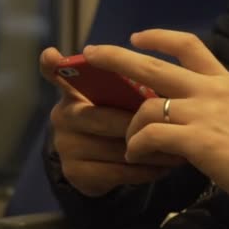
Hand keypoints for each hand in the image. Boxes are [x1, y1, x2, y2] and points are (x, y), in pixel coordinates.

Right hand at [40, 47, 184, 196]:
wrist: (97, 168)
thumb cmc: (115, 123)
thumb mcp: (116, 103)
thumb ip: (123, 90)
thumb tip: (155, 80)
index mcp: (73, 92)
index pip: (57, 75)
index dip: (51, 66)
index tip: (51, 54)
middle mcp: (62, 117)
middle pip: (101, 117)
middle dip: (138, 124)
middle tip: (170, 125)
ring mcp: (65, 146)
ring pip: (112, 147)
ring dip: (148, 150)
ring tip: (177, 148)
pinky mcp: (74, 173)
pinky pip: (115, 172)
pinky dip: (143, 170)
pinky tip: (162, 167)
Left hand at [83, 30, 228, 217]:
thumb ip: (212, 105)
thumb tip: (182, 110)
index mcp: (222, 80)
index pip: (188, 45)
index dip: (158, 37)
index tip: (136, 36)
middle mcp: (209, 90)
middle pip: (152, 67)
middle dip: (115, 57)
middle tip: (91, 54)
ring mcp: (202, 113)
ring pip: (146, 109)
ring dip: (130, 128)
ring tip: (130, 145)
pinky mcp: (197, 140)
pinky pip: (150, 137)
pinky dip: (137, 147)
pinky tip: (136, 157)